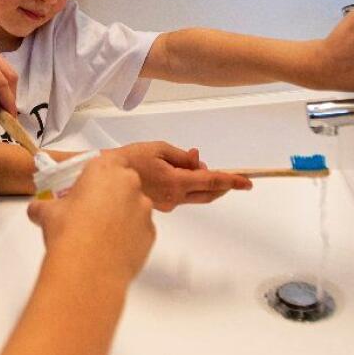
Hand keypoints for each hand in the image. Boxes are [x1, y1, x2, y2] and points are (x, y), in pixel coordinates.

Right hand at [27, 153, 155, 283]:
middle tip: (92, 211)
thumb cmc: (68, 231)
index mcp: (105, 169)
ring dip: (122, 215)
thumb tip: (37, 210)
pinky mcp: (151, 234)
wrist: (88, 270)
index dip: (99, 174)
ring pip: (134, 206)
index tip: (88, 187)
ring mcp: (144, 209)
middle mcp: (129, 185)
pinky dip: (129, 235)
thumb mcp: (47, 213)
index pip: (108, 161)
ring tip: (101, 234)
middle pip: (124, 182)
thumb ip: (43, 206)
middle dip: (111, 194)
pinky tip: (111, 249)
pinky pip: (140, 229)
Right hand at [110, 141, 250, 210]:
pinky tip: (177, 172)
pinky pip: (182, 196)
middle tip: (230, 177)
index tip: (247, 182)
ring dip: (201, 182)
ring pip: (195, 195)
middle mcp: (175, 197)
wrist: (106, 177)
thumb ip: (182, 156)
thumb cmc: (129, 159)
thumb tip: (198, 161)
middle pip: (208, 194)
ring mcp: (168, 204)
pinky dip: (187, 185)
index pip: (211, 182)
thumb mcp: (159, 149)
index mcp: (176, 182)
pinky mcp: (161, 205)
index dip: (232, 181)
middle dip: (221, 186)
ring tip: (190, 164)